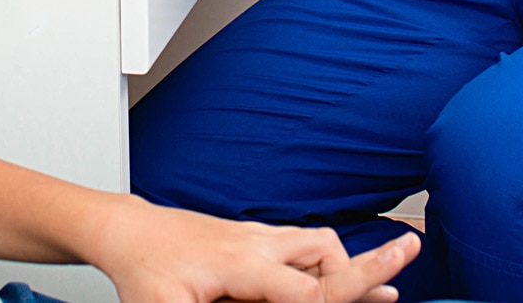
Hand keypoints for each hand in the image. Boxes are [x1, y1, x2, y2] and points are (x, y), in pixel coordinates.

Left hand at [87, 197, 416, 302]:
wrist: (127, 231)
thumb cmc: (143, 271)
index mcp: (242, 263)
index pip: (311, 285)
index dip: (353, 288)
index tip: (393, 284)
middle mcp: (256, 243)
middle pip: (326, 254)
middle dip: (359, 272)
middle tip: (395, 278)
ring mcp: (255, 236)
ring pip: (317, 243)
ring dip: (337, 268)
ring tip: (362, 291)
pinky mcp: (251, 238)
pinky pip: (299, 245)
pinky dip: (321, 263)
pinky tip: (328, 282)